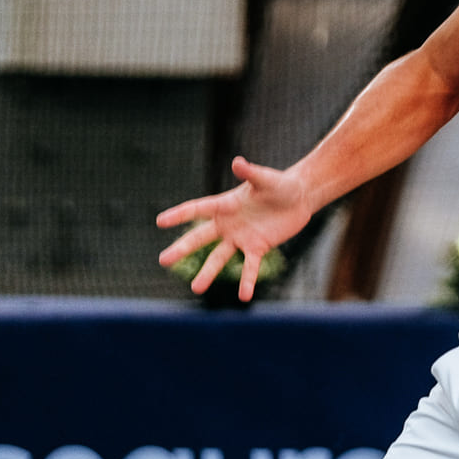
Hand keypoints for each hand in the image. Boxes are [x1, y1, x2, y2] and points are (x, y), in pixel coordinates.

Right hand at [156, 156, 312, 301]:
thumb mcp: (266, 179)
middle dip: (181, 249)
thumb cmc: (279, 184)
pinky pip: (249, 267)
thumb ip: (251, 173)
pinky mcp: (257, 248)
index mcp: (225, 204)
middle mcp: (228, 224)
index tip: (159, 221)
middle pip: (200, 238)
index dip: (179, 215)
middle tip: (162, 260)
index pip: (197, 209)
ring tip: (196, 288)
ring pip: (219, 257)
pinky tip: (244, 296)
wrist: (299, 198)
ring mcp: (240, 238)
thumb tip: (237, 162)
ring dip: (208, 273)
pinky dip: (247, 281)